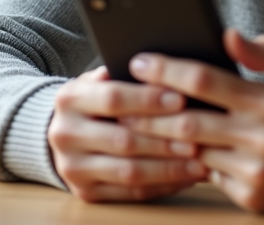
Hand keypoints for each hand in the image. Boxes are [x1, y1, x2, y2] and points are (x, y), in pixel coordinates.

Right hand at [48, 66, 209, 201]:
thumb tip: (167, 69)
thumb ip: (125, 74)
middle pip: (123, 140)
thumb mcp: (101, 79)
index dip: (149, 100)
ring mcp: (73, 168)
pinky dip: (163, 185)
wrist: (67, 132)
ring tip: (199, 158)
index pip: (113, 99)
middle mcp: (64, 135)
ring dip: (169, 166)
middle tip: (199, 133)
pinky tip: (186, 175)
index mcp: (69, 99)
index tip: (181, 98)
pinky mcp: (86, 193)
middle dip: (165, 137)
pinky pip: (131, 193)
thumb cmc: (97, 100)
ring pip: (129, 171)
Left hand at [122, 29, 263, 212]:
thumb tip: (227, 34)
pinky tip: (170, 148)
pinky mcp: (253, 198)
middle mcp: (262, 140)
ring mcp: (256, 173)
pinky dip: (189, 162)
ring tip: (133, 121)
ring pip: (192, 152)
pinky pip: (208, 177)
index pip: (205, 80)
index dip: (167, 70)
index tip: (139, 60)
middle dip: (148, 108)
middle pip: (187, 122)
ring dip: (161, 138)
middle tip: (120, 96)